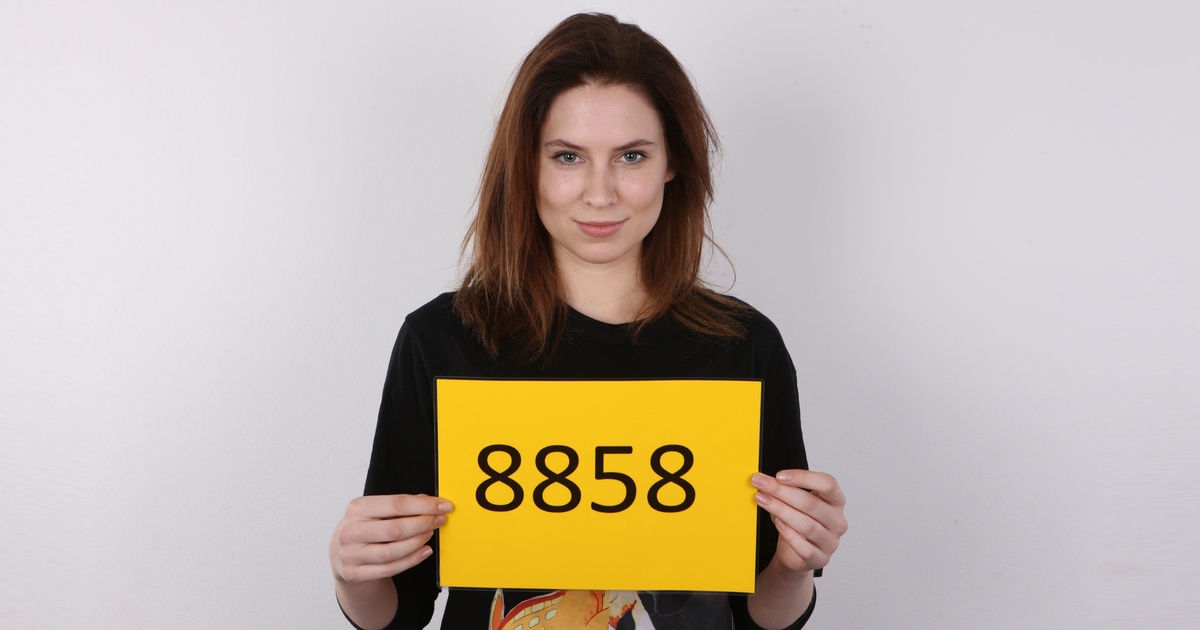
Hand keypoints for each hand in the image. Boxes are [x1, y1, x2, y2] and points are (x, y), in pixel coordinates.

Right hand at [330, 494, 453, 584]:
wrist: (342, 555)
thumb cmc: (366, 528)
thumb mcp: (376, 512)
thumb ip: (401, 506)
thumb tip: (431, 502)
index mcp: (357, 508)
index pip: (396, 504)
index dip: (424, 505)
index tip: (444, 506)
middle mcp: (350, 530)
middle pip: (395, 529)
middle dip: (423, 524)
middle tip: (439, 521)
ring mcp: (350, 554)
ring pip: (392, 552)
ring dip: (417, 543)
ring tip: (430, 534)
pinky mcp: (353, 573)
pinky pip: (389, 569)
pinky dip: (411, 561)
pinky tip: (424, 552)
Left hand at [752, 470, 847, 574]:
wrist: (795, 554)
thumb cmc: (798, 523)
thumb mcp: (795, 502)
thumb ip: (786, 490)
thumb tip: (764, 480)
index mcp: (836, 501)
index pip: (828, 484)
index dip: (803, 477)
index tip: (779, 476)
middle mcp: (837, 521)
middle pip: (811, 504)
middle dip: (782, 492)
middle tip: (762, 484)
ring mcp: (831, 542)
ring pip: (806, 524)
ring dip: (780, 510)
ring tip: (763, 500)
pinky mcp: (820, 559)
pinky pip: (804, 547)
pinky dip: (788, 534)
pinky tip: (777, 523)